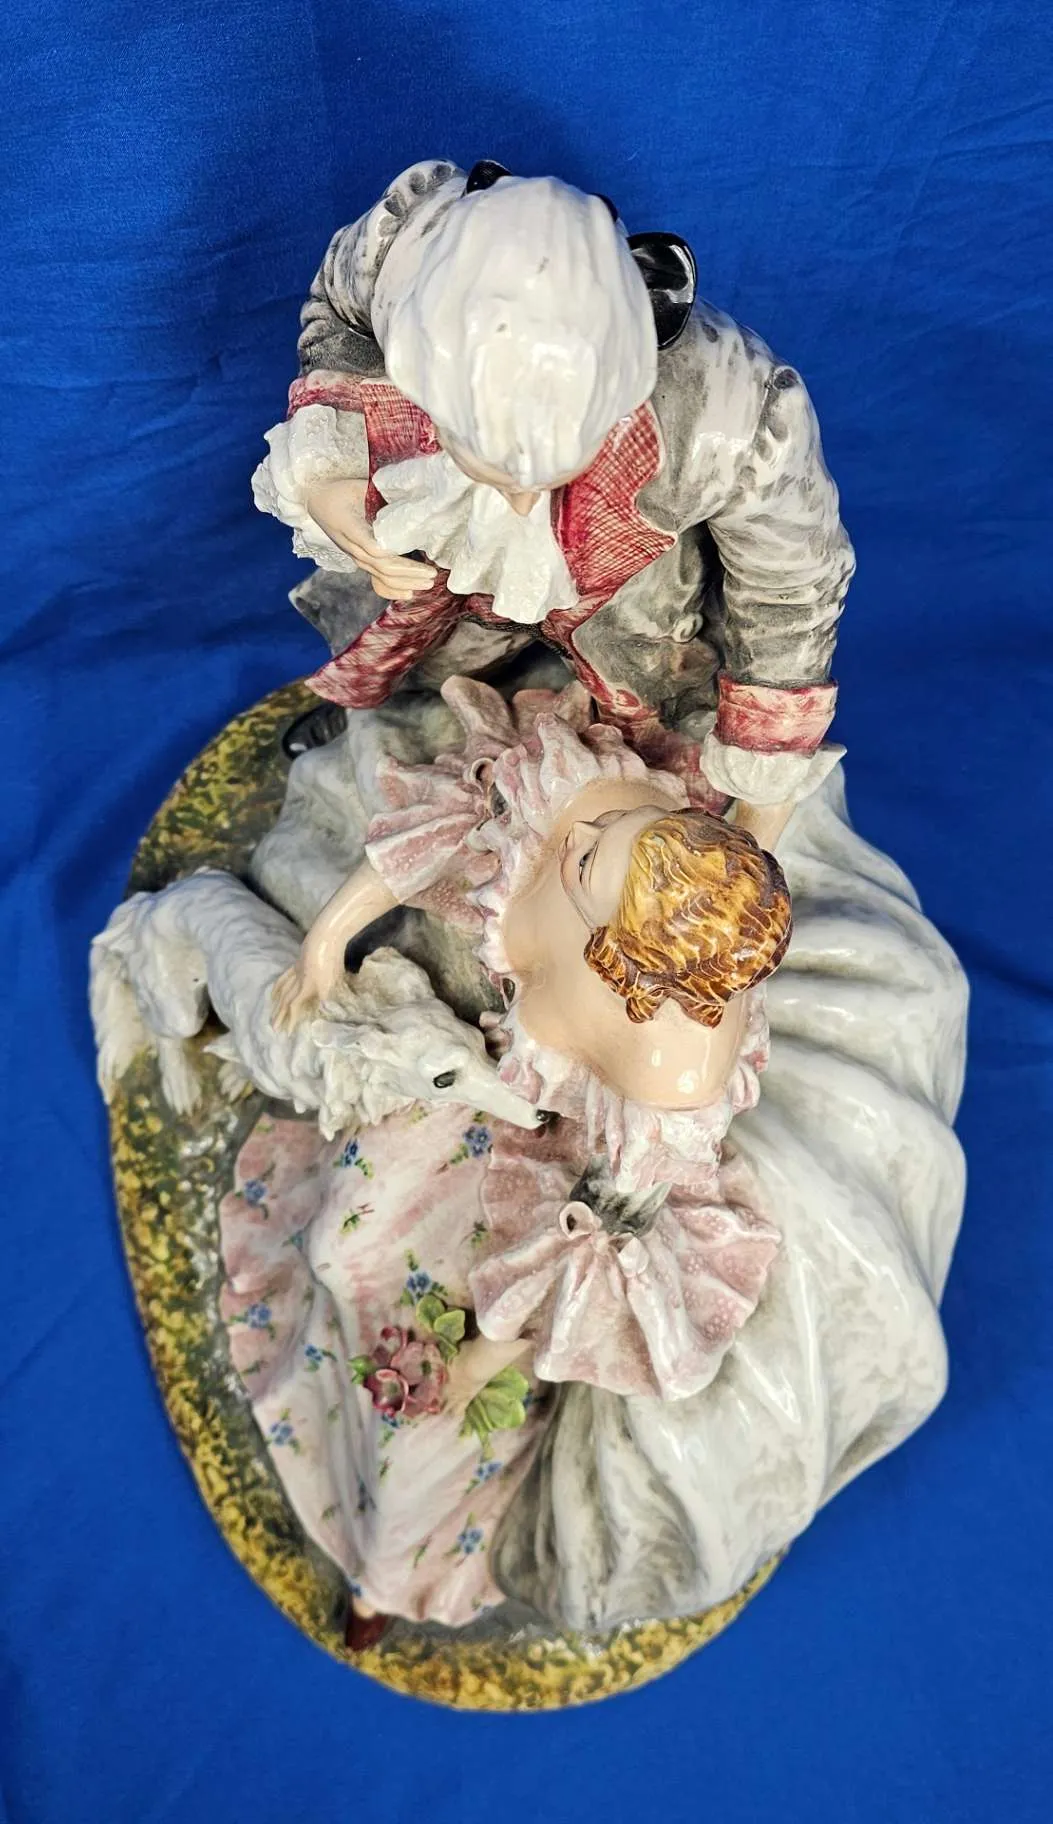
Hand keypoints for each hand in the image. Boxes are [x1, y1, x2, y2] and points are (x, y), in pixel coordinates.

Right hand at [271, 950, 342, 1032]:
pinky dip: (277, 988)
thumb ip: (327, 998)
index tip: (288, 1033)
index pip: (295, 1008)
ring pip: (282, 990)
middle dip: (279, 1016)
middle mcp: (298, 981)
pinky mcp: (296, 964)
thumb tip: (322, 1013)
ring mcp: (296, 972)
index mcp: (307, 987)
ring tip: (272, 1013)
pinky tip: (275, 993)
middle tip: (274, 1028)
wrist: (325, 938)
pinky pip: (283, 978)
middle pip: (285, 1001)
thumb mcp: (335, 982)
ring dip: (276, 1004)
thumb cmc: (333, 960)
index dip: (291, 1021)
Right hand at [304, 478, 436, 597]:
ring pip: (381, 578)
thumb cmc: (340, 491)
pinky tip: (408, 594)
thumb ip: (383, 496)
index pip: (379, 552)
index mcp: (353, 529)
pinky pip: (375, 582)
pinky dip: (392, 590)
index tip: (426, 563)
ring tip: (427, 583)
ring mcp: (357, 557)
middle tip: (433, 575)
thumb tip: (415, 499)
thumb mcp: (360, 487)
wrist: (317, 501)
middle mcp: (354, 548)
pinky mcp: (360, 561)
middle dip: (411, 575)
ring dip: (406, 583)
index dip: (403, 562)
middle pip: (384, 569)